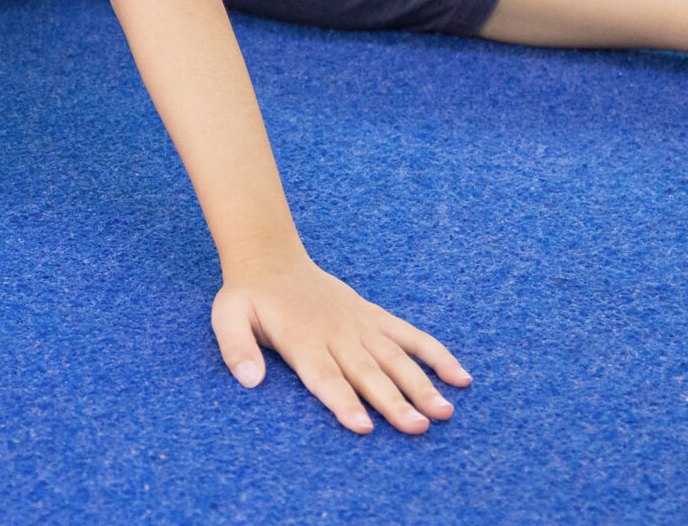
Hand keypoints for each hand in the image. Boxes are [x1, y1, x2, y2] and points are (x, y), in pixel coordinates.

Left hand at [213, 255, 470, 434]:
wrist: (272, 259)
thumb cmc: (249, 298)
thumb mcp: (227, 318)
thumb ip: (237, 349)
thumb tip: (249, 381)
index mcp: (302, 339)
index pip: (325, 376)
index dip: (343, 401)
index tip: (363, 426)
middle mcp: (337, 334)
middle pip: (368, 373)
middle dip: (394, 402)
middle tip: (418, 428)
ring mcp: (361, 325)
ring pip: (396, 358)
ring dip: (422, 384)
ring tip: (445, 411)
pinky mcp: (375, 317)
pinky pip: (411, 336)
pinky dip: (436, 354)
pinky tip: (460, 377)